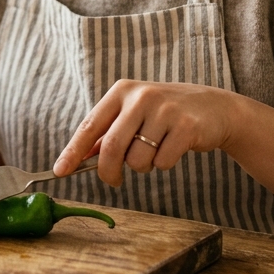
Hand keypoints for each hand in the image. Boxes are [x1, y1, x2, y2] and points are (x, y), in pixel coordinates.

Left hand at [53, 80, 238, 186]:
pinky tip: (174, 148)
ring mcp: (164, 110)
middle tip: (113, 182)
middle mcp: (141, 97)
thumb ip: (108, 134)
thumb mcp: (134, 115)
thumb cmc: (166, 114)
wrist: (214, 108)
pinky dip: (164, 164)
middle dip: (108, 172)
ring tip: (155, 151)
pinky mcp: (186, 126)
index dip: (73, 151)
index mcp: (122, 92)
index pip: (90, 126)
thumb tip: (78, 158)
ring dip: (143, 167)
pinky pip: (162, 162)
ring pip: (138, 160)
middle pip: (111, 148)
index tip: (59, 171)